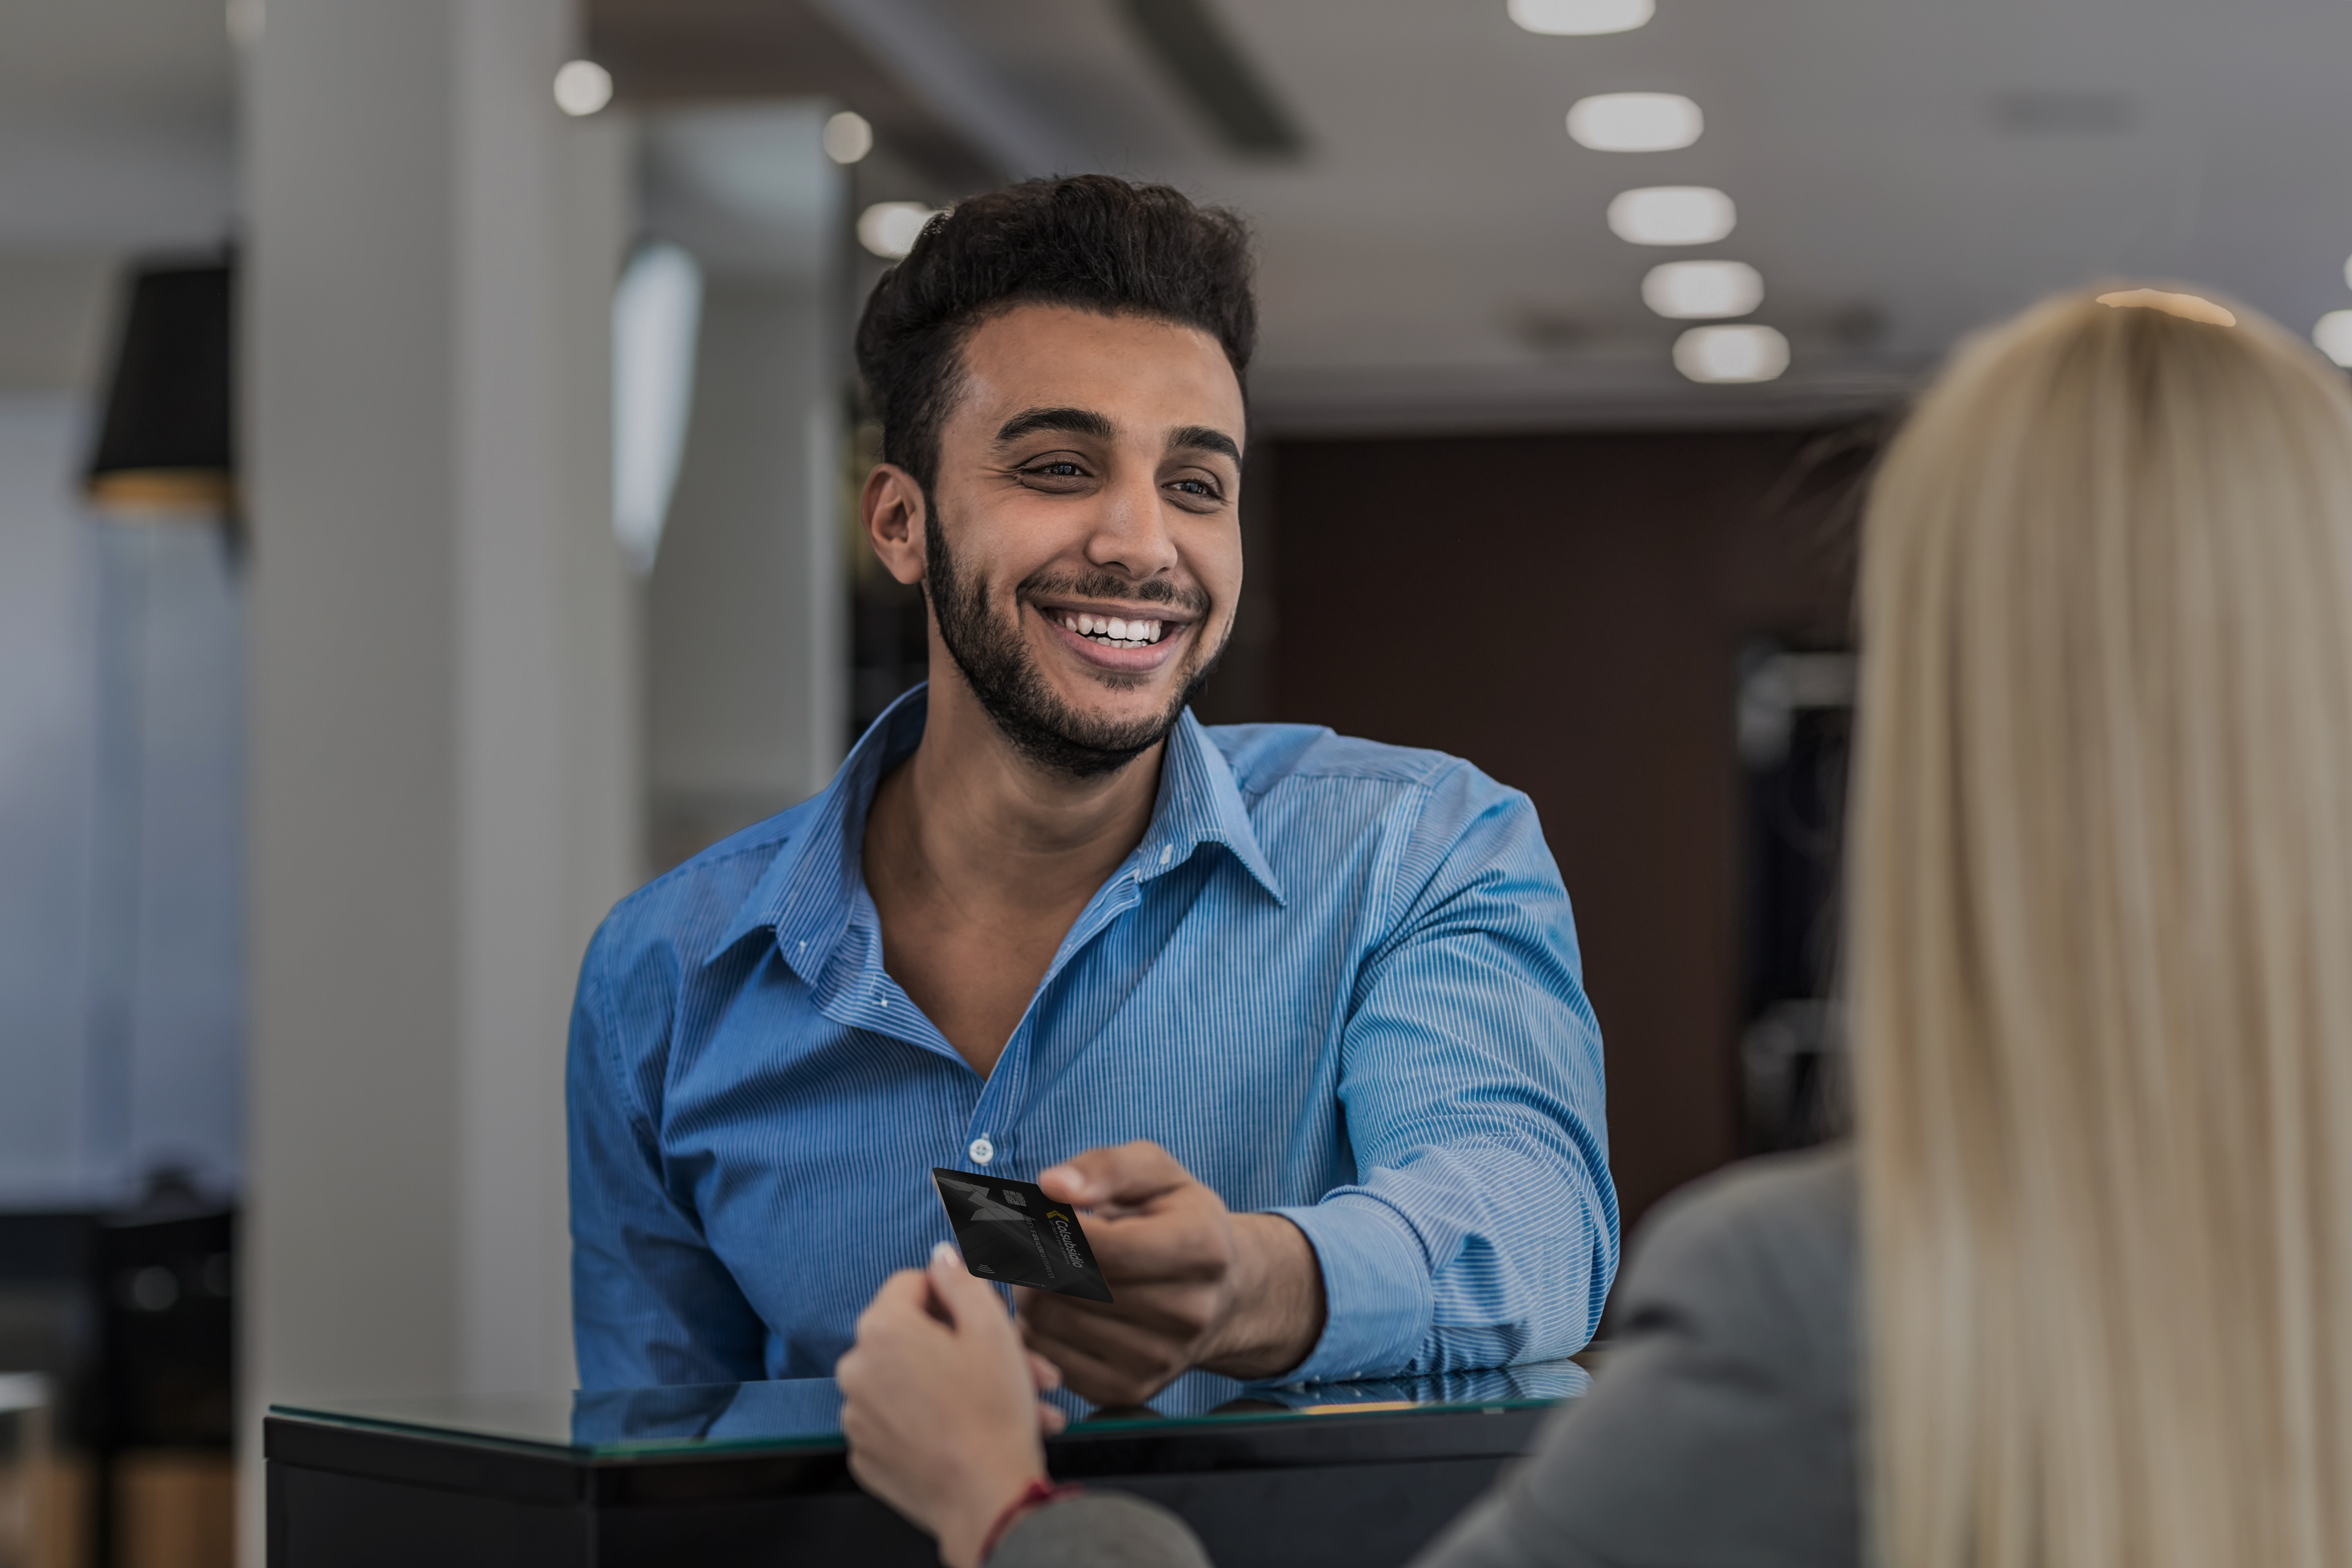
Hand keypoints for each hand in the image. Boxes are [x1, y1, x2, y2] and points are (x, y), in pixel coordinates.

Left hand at [837, 1242, 1069, 1567]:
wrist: (987, 1499)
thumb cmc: (993, 1410)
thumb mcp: (991, 1327)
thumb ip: (960, 1279)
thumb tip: (941, 1256)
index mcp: (882, 1328)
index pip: (911, 1283)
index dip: (953, 1294)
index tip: (983, 1318)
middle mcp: (855, 1369)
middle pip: (914, 1337)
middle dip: (968, 1347)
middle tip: (1019, 1364)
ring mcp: (856, 1417)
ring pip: (912, 1383)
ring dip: (959, 1386)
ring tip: (1014, 1404)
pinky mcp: (866, 1455)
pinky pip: (900, 1423)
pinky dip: (934, 1422)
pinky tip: (977, 1430)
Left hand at [1018, 1141, 1326, 1405]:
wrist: (1223, 1295)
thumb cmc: (1180, 1222)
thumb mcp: (1156, 1174)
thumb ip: (1106, 1168)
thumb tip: (1053, 1186)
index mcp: (1201, 1248)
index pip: (1102, 1244)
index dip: (1055, 1226)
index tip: (1040, 1213)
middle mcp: (1189, 1312)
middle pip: (1069, 1284)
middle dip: (1036, 1256)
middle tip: (1034, 1240)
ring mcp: (1160, 1358)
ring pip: (1049, 1321)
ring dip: (1031, 1290)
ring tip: (1049, 1271)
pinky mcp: (1129, 1389)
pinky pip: (1049, 1357)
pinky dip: (1037, 1328)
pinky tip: (1058, 1306)